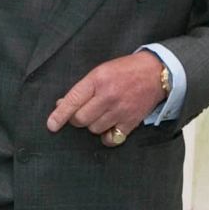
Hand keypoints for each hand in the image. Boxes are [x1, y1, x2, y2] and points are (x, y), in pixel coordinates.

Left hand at [47, 52, 166, 142]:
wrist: (156, 73)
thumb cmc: (126, 70)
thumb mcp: (101, 71)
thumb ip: (83, 88)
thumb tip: (62, 105)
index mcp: (97, 80)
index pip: (72, 101)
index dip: (59, 115)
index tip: (51, 125)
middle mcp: (108, 96)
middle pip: (81, 119)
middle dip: (77, 119)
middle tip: (84, 112)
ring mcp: (120, 110)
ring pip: (94, 129)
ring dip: (93, 125)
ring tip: (101, 114)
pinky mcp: (131, 121)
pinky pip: (111, 138)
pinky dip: (107, 137)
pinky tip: (109, 128)